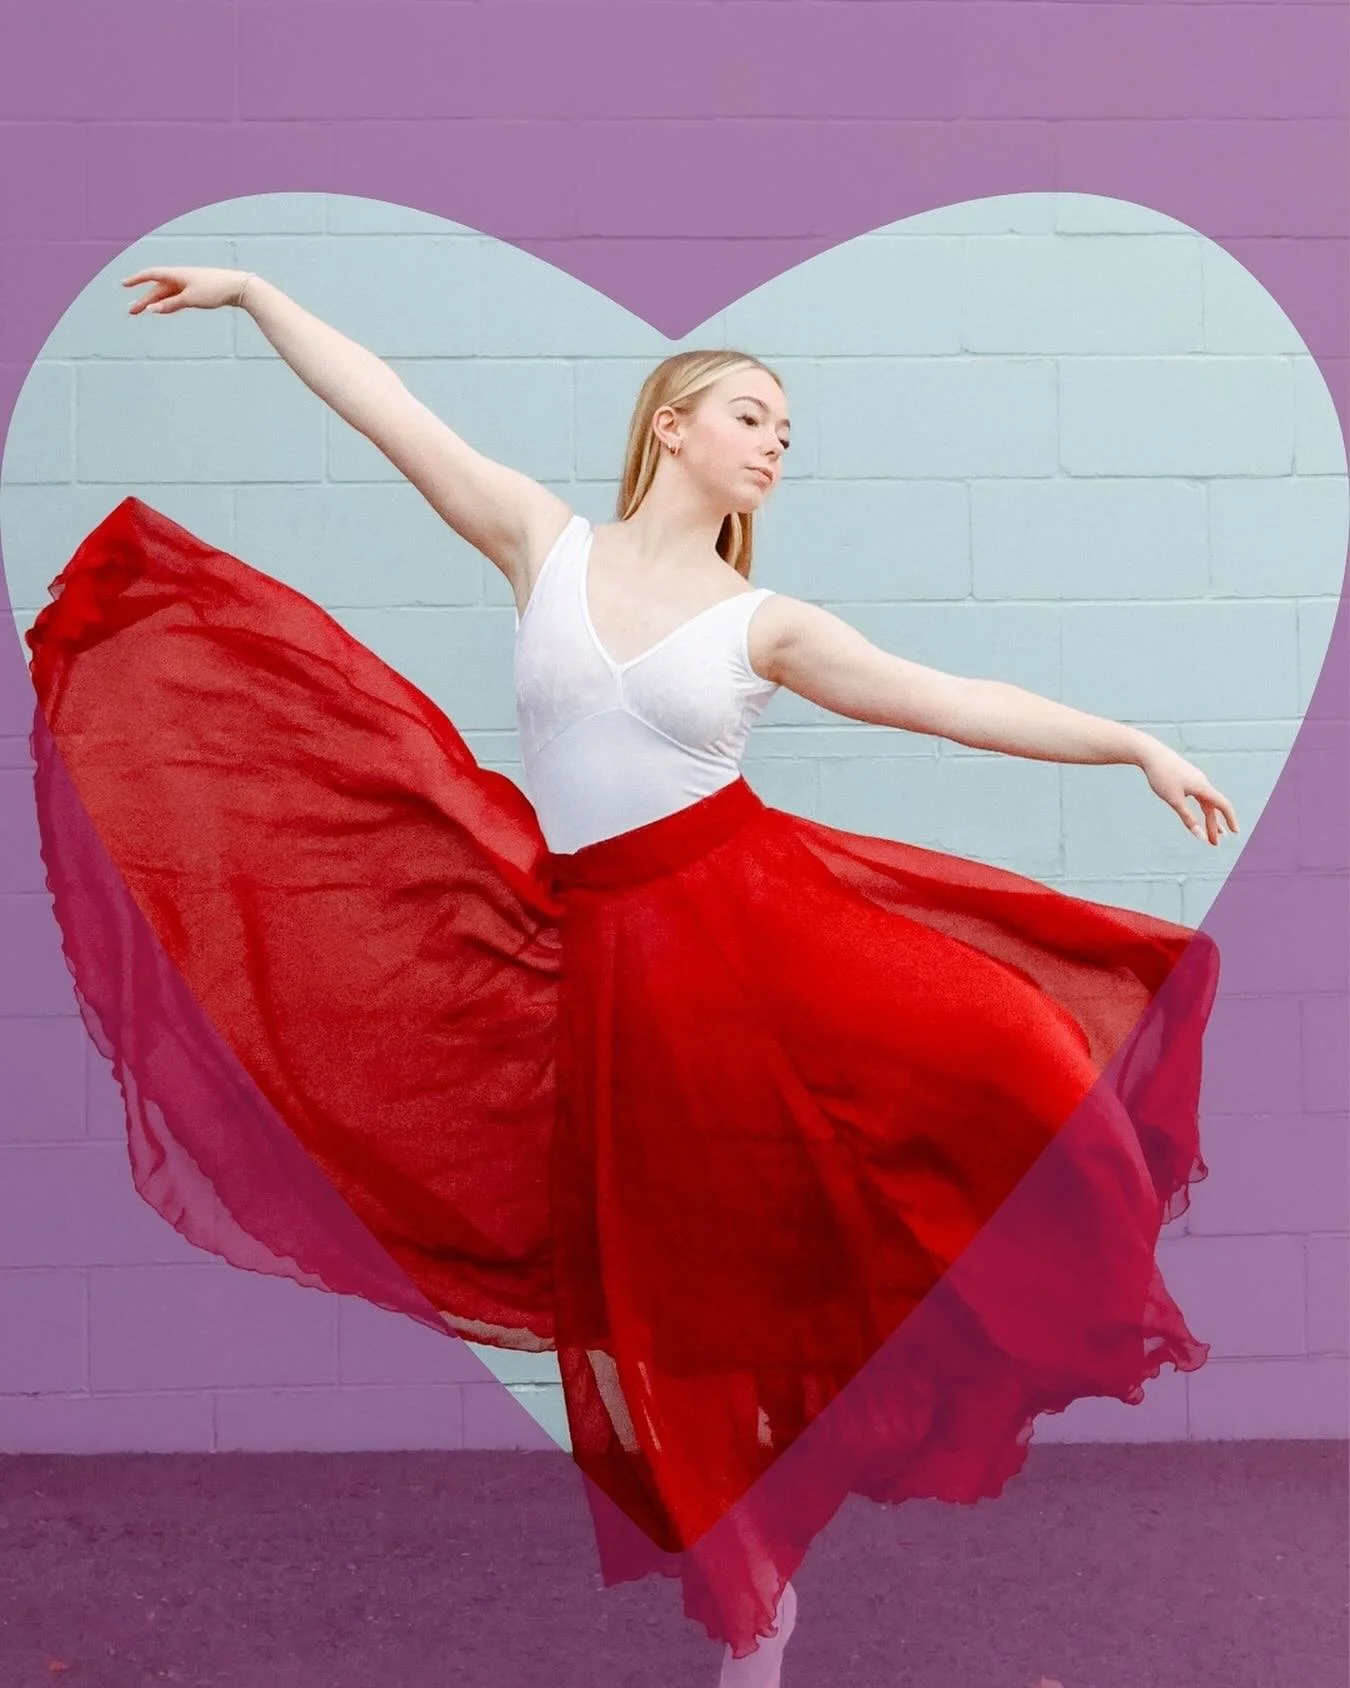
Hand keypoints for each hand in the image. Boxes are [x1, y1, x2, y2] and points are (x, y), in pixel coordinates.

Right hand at [122, 266, 255, 315]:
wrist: (238, 288)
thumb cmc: (215, 290)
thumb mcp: (190, 299)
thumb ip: (170, 305)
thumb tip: (152, 310)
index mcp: (177, 274)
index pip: (151, 275)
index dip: (137, 279)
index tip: (124, 285)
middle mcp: (180, 278)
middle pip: (157, 289)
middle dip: (144, 300)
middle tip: (131, 311)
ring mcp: (188, 285)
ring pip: (166, 295)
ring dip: (154, 303)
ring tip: (142, 312)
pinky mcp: (196, 292)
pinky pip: (177, 298)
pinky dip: (168, 304)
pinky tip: (161, 310)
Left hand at [1139, 743, 1239, 845]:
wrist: (1150, 753)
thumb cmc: (1161, 776)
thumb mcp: (1174, 800)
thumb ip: (1188, 818)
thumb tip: (1199, 836)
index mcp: (1202, 787)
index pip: (1223, 805)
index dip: (1230, 819)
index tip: (1235, 832)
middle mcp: (1202, 782)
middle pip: (1212, 807)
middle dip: (1213, 826)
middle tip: (1213, 844)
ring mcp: (1195, 779)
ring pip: (1205, 802)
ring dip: (1208, 818)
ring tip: (1211, 833)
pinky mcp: (1187, 777)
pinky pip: (1199, 796)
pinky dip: (1201, 807)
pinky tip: (1202, 811)